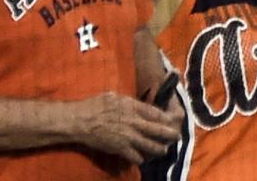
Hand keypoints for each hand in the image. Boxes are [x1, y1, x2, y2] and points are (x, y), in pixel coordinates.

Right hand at [63, 92, 179, 163]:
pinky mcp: (120, 148)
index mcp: (134, 107)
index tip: (172, 120)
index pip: (158, 113)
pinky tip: (142, 158)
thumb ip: (130, 102)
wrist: (80, 121)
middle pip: (159, 130)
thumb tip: (137, 105)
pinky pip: (135, 156)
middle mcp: (135, 122)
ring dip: (159, 149)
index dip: (167, 118)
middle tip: (177, 136)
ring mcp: (129, 136)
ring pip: (151, 145)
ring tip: (164, 151)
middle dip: (170, 134)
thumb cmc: (95, 105)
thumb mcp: (115, 97)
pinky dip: (140, 158)